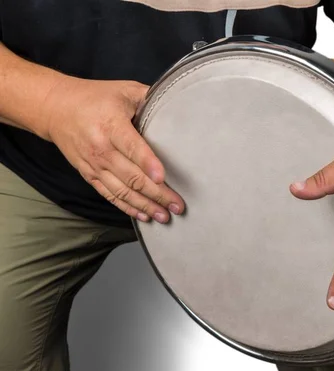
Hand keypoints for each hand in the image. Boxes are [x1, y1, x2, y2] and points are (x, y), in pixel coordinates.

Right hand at [42, 77, 184, 222]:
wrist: (55, 108)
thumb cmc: (95, 98)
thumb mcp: (123, 90)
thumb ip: (148, 97)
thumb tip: (175, 103)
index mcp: (111, 124)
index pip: (131, 146)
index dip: (147, 163)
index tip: (162, 177)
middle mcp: (101, 148)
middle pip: (131, 176)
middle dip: (157, 193)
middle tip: (177, 205)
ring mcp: (94, 164)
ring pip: (122, 191)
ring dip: (145, 205)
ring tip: (165, 216)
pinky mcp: (89, 174)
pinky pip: (109, 195)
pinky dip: (127, 207)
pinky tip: (143, 215)